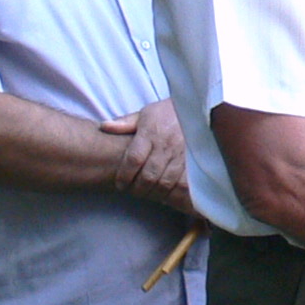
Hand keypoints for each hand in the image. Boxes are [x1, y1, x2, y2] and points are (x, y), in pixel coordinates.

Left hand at [100, 100, 193, 215]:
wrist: (200, 109)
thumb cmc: (169, 113)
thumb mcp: (146, 113)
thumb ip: (125, 123)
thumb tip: (104, 127)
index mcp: (151, 132)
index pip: (134, 159)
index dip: (125, 175)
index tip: (120, 184)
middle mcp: (167, 145)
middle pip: (149, 175)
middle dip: (138, 187)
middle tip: (133, 190)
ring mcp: (183, 156)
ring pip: (166, 183)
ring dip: (154, 192)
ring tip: (148, 193)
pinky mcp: (196, 164)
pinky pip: (184, 184)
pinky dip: (174, 193)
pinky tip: (168, 195)